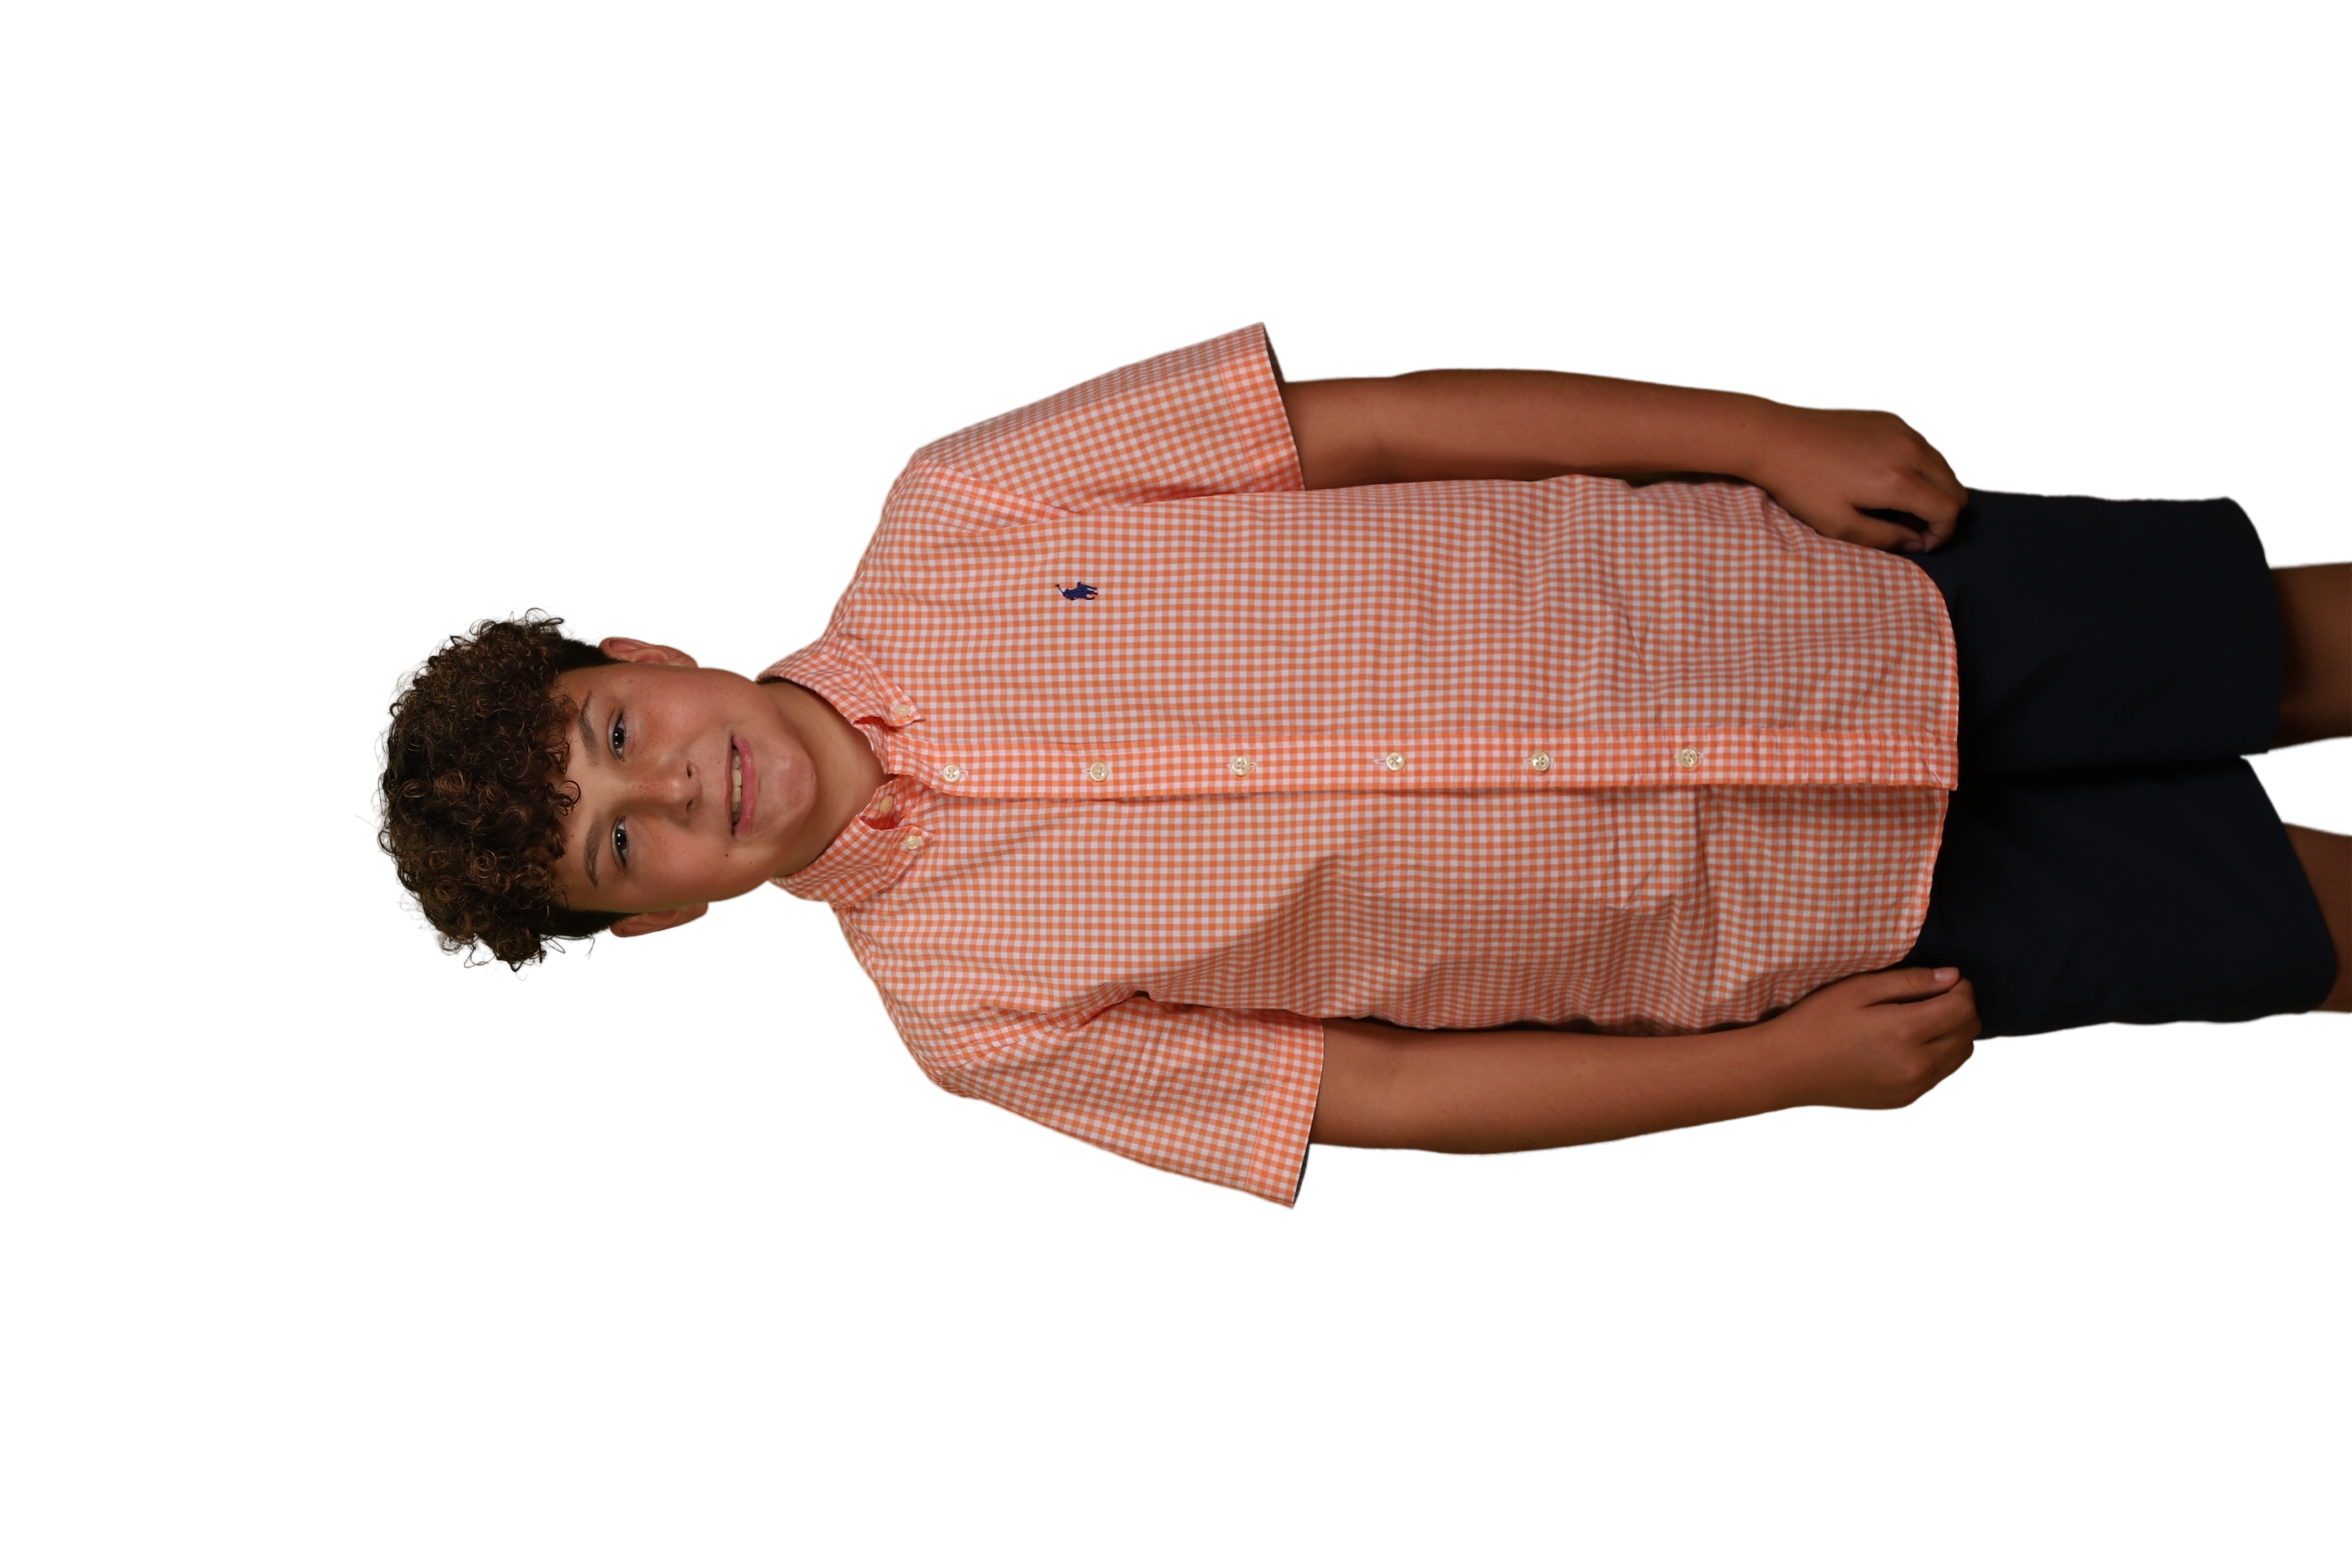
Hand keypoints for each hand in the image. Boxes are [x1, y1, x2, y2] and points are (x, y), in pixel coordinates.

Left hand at [1748, 404, 1970, 554]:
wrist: (1776, 436)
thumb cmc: (1801, 484)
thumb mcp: (1838, 524)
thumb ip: (1884, 538)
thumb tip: (1916, 542)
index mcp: (1898, 480)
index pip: (1948, 510)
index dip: (1941, 534)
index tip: (1919, 544)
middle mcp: (1909, 450)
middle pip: (1956, 487)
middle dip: (1944, 514)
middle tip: (1915, 528)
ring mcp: (1903, 429)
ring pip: (1946, 465)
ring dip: (1936, 489)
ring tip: (1905, 506)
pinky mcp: (1892, 418)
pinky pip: (1926, 446)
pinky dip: (1924, 466)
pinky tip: (1895, 479)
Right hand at [1765, 965, 1981, 1112]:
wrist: (1788, 1068)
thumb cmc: (1817, 1022)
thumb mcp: (1859, 989)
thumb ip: (1909, 982)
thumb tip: (1952, 977)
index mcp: (1906, 1032)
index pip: (1964, 1008)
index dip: (1962, 987)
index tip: (1947, 980)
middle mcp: (1917, 1065)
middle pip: (1969, 1032)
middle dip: (1961, 1009)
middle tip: (1934, 997)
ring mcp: (1913, 1088)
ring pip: (1962, 1057)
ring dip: (1954, 1034)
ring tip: (1924, 1022)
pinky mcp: (1905, 1100)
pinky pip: (1941, 1076)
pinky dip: (1939, 1057)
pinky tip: (1910, 1045)